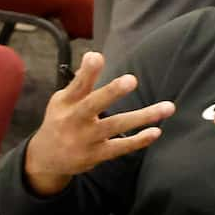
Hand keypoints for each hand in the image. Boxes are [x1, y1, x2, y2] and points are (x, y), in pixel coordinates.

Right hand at [20, 50, 172, 194]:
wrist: (46, 159)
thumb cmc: (60, 121)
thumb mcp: (62, 100)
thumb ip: (81, 81)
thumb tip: (94, 55)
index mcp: (66, 103)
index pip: (77, 85)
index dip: (87, 71)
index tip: (96, 56)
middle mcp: (74, 120)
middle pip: (92, 105)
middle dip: (111, 92)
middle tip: (131, 80)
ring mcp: (85, 139)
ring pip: (115, 126)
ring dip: (142, 117)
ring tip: (168, 107)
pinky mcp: (96, 155)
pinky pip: (120, 147)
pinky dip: (138, 140)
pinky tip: (156, 131)